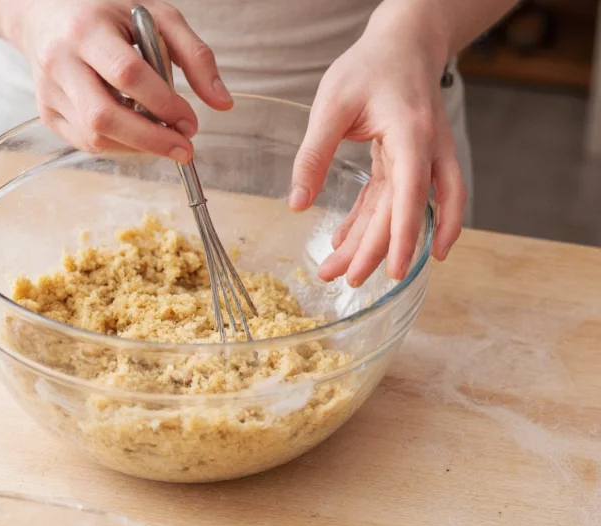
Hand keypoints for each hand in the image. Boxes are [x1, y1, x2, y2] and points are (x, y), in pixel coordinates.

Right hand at [8, 0, 232, 159]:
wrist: (44, 15)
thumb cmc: (108, 14)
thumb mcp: (156, 17)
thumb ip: (195, 55)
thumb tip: (222, 103)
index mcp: (87, 28)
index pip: (127, 74)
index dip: (163, 104)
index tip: (190, 122)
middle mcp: (60, 60)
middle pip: (104, 116)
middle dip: (151, 140)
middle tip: (184, 149)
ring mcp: (49, 91)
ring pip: (95, 137)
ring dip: (138, 147)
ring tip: (163, 138)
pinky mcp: (47, 113)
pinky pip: (87, 143)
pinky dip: (120, 146)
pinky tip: (138, 134)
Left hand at [289, 7, 465, 285]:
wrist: (405, 43)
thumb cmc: (370, 66)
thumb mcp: (332, 104)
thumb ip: (314, 153)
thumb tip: (298, 203)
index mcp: (412, 136)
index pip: (411, 195)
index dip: (401, 236)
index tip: (391, 271)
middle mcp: (426, 153)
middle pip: (406, 213)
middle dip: (379, 251)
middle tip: (349, 282)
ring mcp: (423, 161)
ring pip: (402, 213)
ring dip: (376, 243)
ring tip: (344, 271)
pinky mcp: (409, 163)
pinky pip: (393, 201)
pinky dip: (372, 223)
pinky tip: (349, 244)